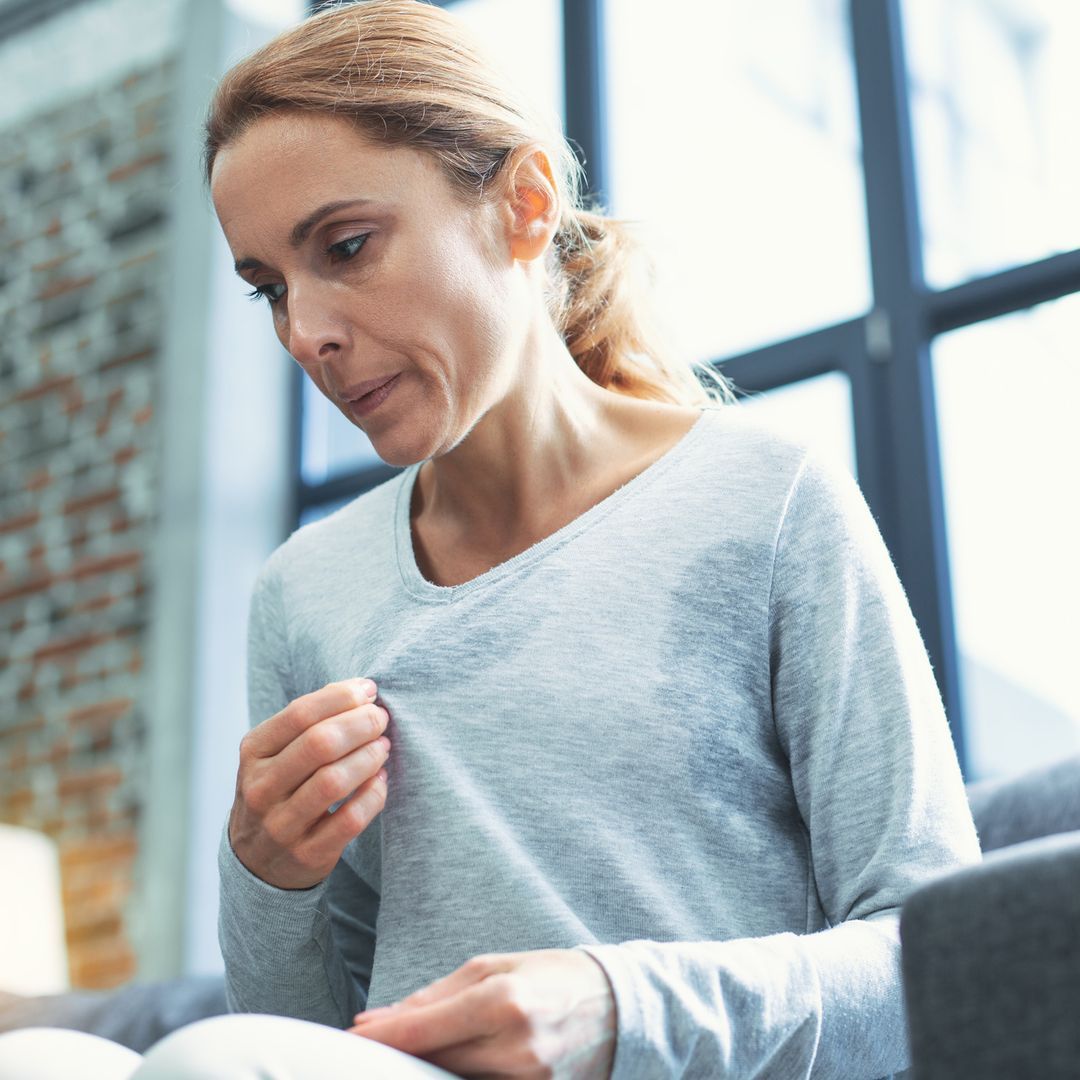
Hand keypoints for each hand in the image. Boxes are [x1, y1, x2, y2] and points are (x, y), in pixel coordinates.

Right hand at [228, 678, 390, 888]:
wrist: (256, 860)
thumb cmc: (279, 788)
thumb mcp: (276, 752)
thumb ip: (309, 721)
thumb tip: (359, 690)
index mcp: (254, 752)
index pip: (301, 713)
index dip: (342, 697)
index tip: (369, 690)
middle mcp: (261, 788)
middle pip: (320, 744)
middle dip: (361, 724)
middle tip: (381, 718)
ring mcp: (281, 825)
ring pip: (334, 781)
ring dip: (369, 757)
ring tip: (383, 746)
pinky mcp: (307, 854)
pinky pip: (350, 820)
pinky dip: (373, 795)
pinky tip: (381, 780)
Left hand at [348, 948, 615, 1078]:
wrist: (620, 1005)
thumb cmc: (552, 975)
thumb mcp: (495, 967)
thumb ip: (437, 994)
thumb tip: (379, 1019)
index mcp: (502, 1000)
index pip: (424, 1029)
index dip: (382, 1037)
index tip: (352, 1036)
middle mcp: (515, 1046)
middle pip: (434, 1062)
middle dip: (402, 1053)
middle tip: (378, 1043)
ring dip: (431, 1068)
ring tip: (422, 1050)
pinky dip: (462, 1077)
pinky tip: (455, 1065)